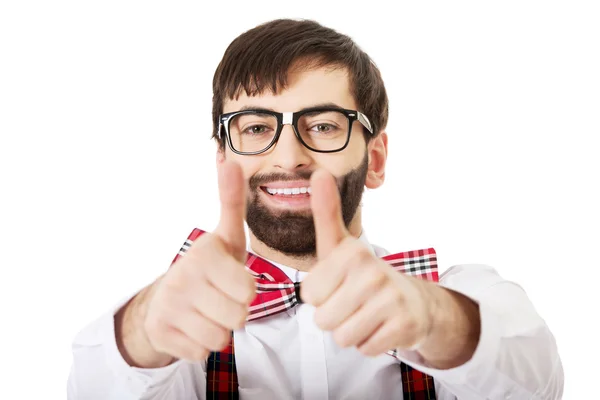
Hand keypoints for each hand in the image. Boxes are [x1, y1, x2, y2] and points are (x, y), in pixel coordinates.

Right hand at [142, 160, 255, 361]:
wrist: (165, 299)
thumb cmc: (209, 267)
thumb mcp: (225, 236)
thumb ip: (232, 202)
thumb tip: (229, 159)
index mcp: (203, 255)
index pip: (249, 291)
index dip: (246, 290)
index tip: (231, 280)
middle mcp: (182, 279)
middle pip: (238, 317)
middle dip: (235, 312)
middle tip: (220, 298)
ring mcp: (168, 308)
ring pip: (221, 338)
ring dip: (219, 329)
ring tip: (208, 311)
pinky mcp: (161, 334)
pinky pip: (202, 353)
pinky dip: (201, 345)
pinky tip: (192, 326)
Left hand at [301, 170, 435, 355]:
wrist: (412, 300)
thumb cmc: (363, 274)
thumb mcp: (340, 244)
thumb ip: (325, 212)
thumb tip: (318, 173)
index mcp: (352, 252)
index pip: (309, 295)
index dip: (320, 296)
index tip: (338, 284)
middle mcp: (372, 272)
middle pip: (323, 319)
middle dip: (334, 316)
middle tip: (352, 302)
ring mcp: (391, 299)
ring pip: (342, 336)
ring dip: (350, 331)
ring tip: (364, 313)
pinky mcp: (404, 326)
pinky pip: (364, 348)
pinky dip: (368, 342)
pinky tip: (379, 325)